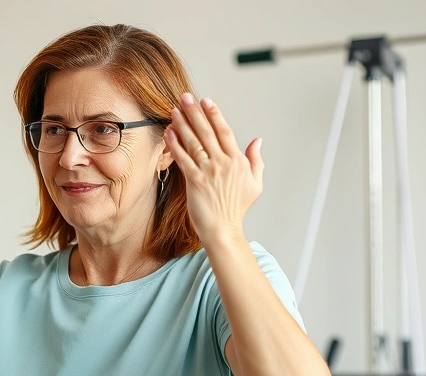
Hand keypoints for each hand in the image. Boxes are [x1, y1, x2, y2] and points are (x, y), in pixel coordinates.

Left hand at [163, 93, 263, 242]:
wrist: (223, 229)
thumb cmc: (237, 208)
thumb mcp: (255, 183)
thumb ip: (255, 160)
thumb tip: (257, 141)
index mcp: (237, 161)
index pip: (225, 132)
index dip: (214, 114)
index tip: (206, 101)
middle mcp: (223, 163)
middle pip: (207, 132)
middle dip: (195, 112)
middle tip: (185, 96)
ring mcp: (208, 171)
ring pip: (194, 142)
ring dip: (183, 124)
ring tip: (174, 109)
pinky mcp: (194, 181)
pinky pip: (183, 158)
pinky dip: (175, 144)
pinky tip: (168, 132)